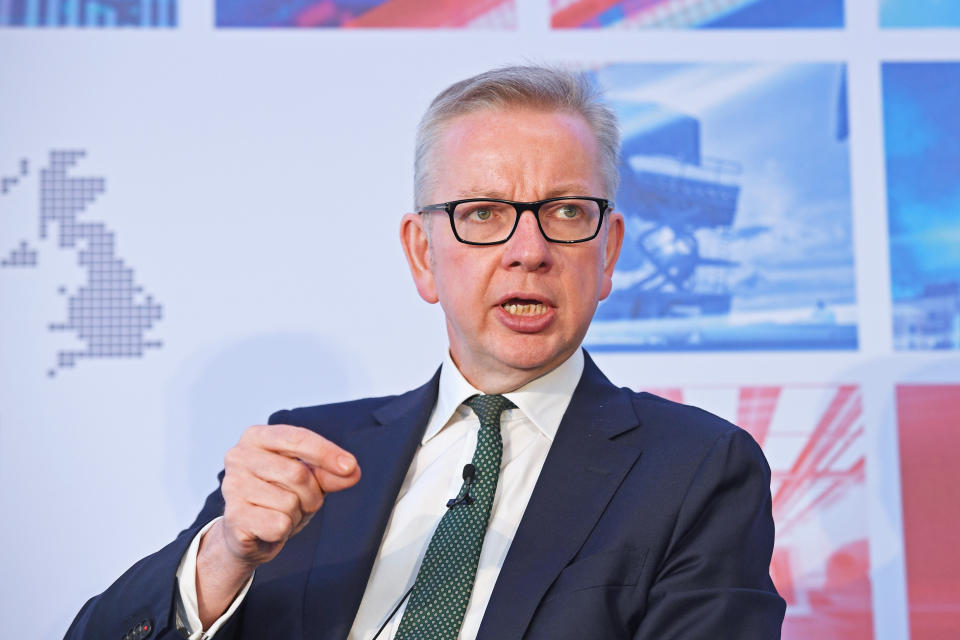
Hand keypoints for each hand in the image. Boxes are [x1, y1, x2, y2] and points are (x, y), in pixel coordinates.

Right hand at [196, 424, 360, 625]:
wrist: (247, 534)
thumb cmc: (277, 497)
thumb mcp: (309, 479)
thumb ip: (330, 472)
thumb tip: (351, 470)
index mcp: (256, 436)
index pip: (297, 438)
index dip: (327, 453)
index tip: (349, 466)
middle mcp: (238, 456)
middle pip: (298, 473)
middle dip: (311, 494)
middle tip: (300, 502)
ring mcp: (232, 486)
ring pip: (290, 502)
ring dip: (296, 514)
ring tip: (281, 513)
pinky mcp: (233, 516)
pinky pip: (279, 524)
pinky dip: (283, 531)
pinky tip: (270, 527)